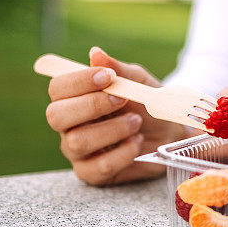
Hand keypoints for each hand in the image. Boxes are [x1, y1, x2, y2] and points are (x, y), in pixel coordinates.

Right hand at [45, 47, 188, 184]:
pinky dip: (123, 153)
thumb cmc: (148, 105)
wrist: (171, 134)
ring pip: (77, 141)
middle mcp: (69, 125)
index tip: (108, 77)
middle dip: (92, 106)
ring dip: (113, 129)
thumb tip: (95, 53)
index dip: (78, 82)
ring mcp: (77, 151)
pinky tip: (137, 143)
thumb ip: (118, 69)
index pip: (57, 88)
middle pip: (56, 116)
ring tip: (136, 122)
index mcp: (74, 98)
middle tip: (123, 100)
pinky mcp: (92, 173)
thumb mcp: (138, 81)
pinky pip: (98, 167)